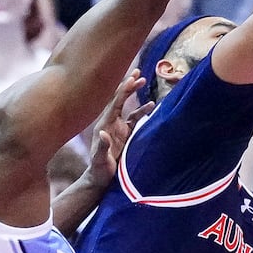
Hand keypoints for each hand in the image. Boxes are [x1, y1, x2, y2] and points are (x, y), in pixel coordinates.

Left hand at [85, 70, 151, 188]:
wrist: (102, 180)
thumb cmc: (99, 171)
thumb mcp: (99, 160)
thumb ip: (101, 146)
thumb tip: (102, 133)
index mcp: (104, 125)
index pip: (115, 104)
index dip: (123, 91)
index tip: (131, 79)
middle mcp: (111, 123)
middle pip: (120, 100)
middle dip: (128, 86)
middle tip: (138, 73)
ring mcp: (119, 128)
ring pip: (129, 107)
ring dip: (135, 95)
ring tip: (143, 82)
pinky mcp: (126, 134)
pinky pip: (135, 119)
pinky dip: (143, 111)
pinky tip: (152, 105)